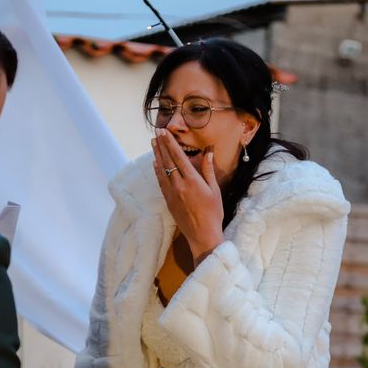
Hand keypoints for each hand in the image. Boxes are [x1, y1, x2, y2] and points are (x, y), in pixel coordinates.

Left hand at [152, 128, 223, 265]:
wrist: (202, 235)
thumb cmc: (213, 213)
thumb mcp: (214, 190)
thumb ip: (208, 171)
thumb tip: (208, 153)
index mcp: (192, 181)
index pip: (178, 157)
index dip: (170, 143)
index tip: (164, 132)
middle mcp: (179, 185)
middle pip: (167, 161)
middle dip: (161, 145)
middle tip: (156, 132)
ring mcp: (172, 193)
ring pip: (161, 170)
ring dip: (157, 155)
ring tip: (153, 143)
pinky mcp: (168, 201)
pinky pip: (160, 182)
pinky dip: (157, 170)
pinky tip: (155, 163)